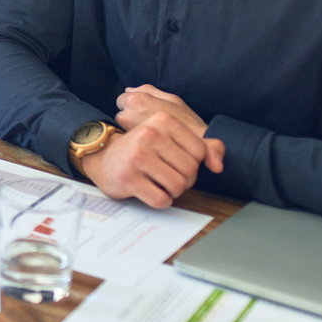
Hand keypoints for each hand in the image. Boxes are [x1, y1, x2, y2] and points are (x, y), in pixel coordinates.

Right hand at [79, 112, 224, 208]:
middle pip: (190, 171)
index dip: (194, 164)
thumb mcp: (167, 137)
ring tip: (160, 184)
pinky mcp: (128, 177)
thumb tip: (219, 164)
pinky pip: (160, 199)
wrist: (102, 158)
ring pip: (178, 186)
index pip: (200, 152)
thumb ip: (201, 145)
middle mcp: (149, 134)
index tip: (178, 163)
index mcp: (162, 120)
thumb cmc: (140, 150)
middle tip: (169, 178)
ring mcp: (137, 156)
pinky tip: (150, 192)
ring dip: (173, 192)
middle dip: (184, 181)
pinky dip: (160, 201)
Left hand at [116, 84, 208, 137]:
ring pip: (123, 128)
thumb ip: (148, 91)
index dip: (133, 105)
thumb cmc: (186, 121)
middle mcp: (126, 114)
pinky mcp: (131, 146)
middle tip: (149, 123)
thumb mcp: (171, 99)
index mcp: (135, 100)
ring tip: (152, 134)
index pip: (122, 100)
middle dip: (131, 118)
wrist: (197, 146)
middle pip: (121, 114)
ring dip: (133, 129)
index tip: (144, 112)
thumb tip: (129, 89)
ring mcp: (127, 131)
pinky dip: (135, 141)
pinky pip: (128, 141)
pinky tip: (149, 143)